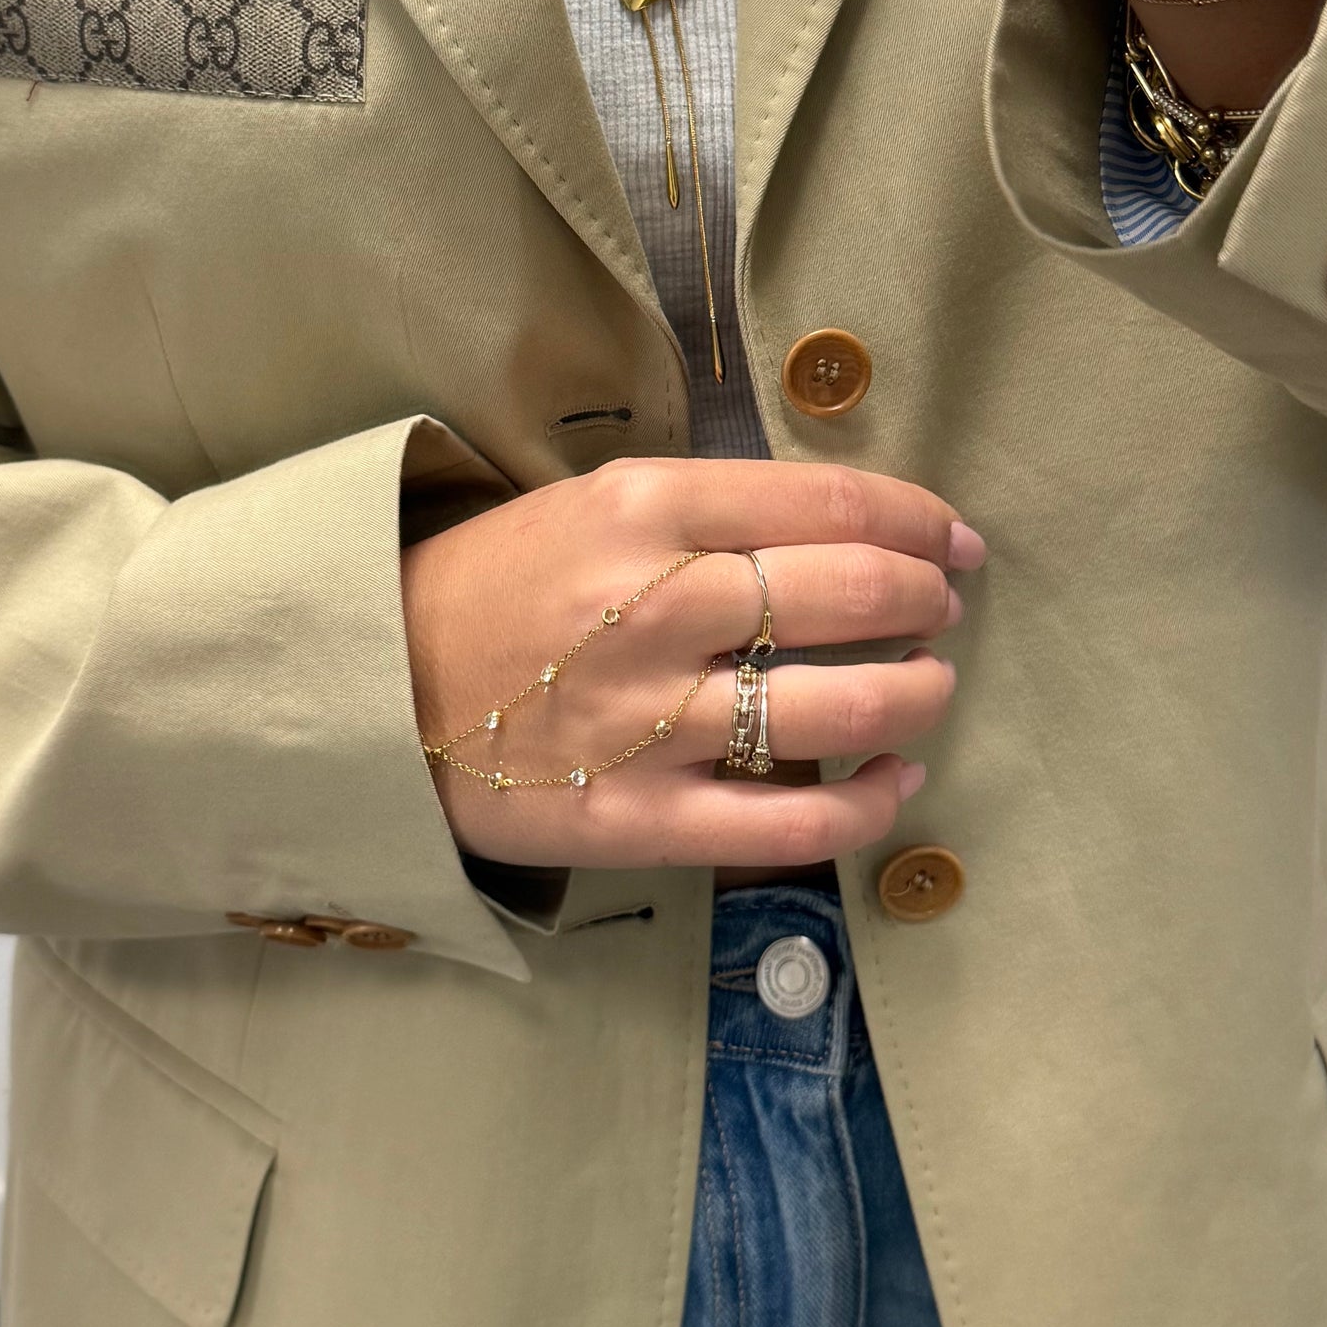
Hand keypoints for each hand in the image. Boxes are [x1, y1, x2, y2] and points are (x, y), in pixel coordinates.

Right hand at [400, 458, 983, 867]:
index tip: (953, 538)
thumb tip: (852, 527)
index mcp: (644, 508)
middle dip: (925, 599)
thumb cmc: (497, 585)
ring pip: (837, 705)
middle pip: (849, 593)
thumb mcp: (593, 504)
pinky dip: (866, 806)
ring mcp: (647, 719)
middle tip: (940, 607)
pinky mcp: (636, 818)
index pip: (829, 504)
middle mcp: (654, 605)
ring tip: (928, 685)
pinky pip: (786, 822)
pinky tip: (897, 784)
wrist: (373, 687)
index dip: (918, 520)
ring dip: (915, 693)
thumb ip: (712, 510)